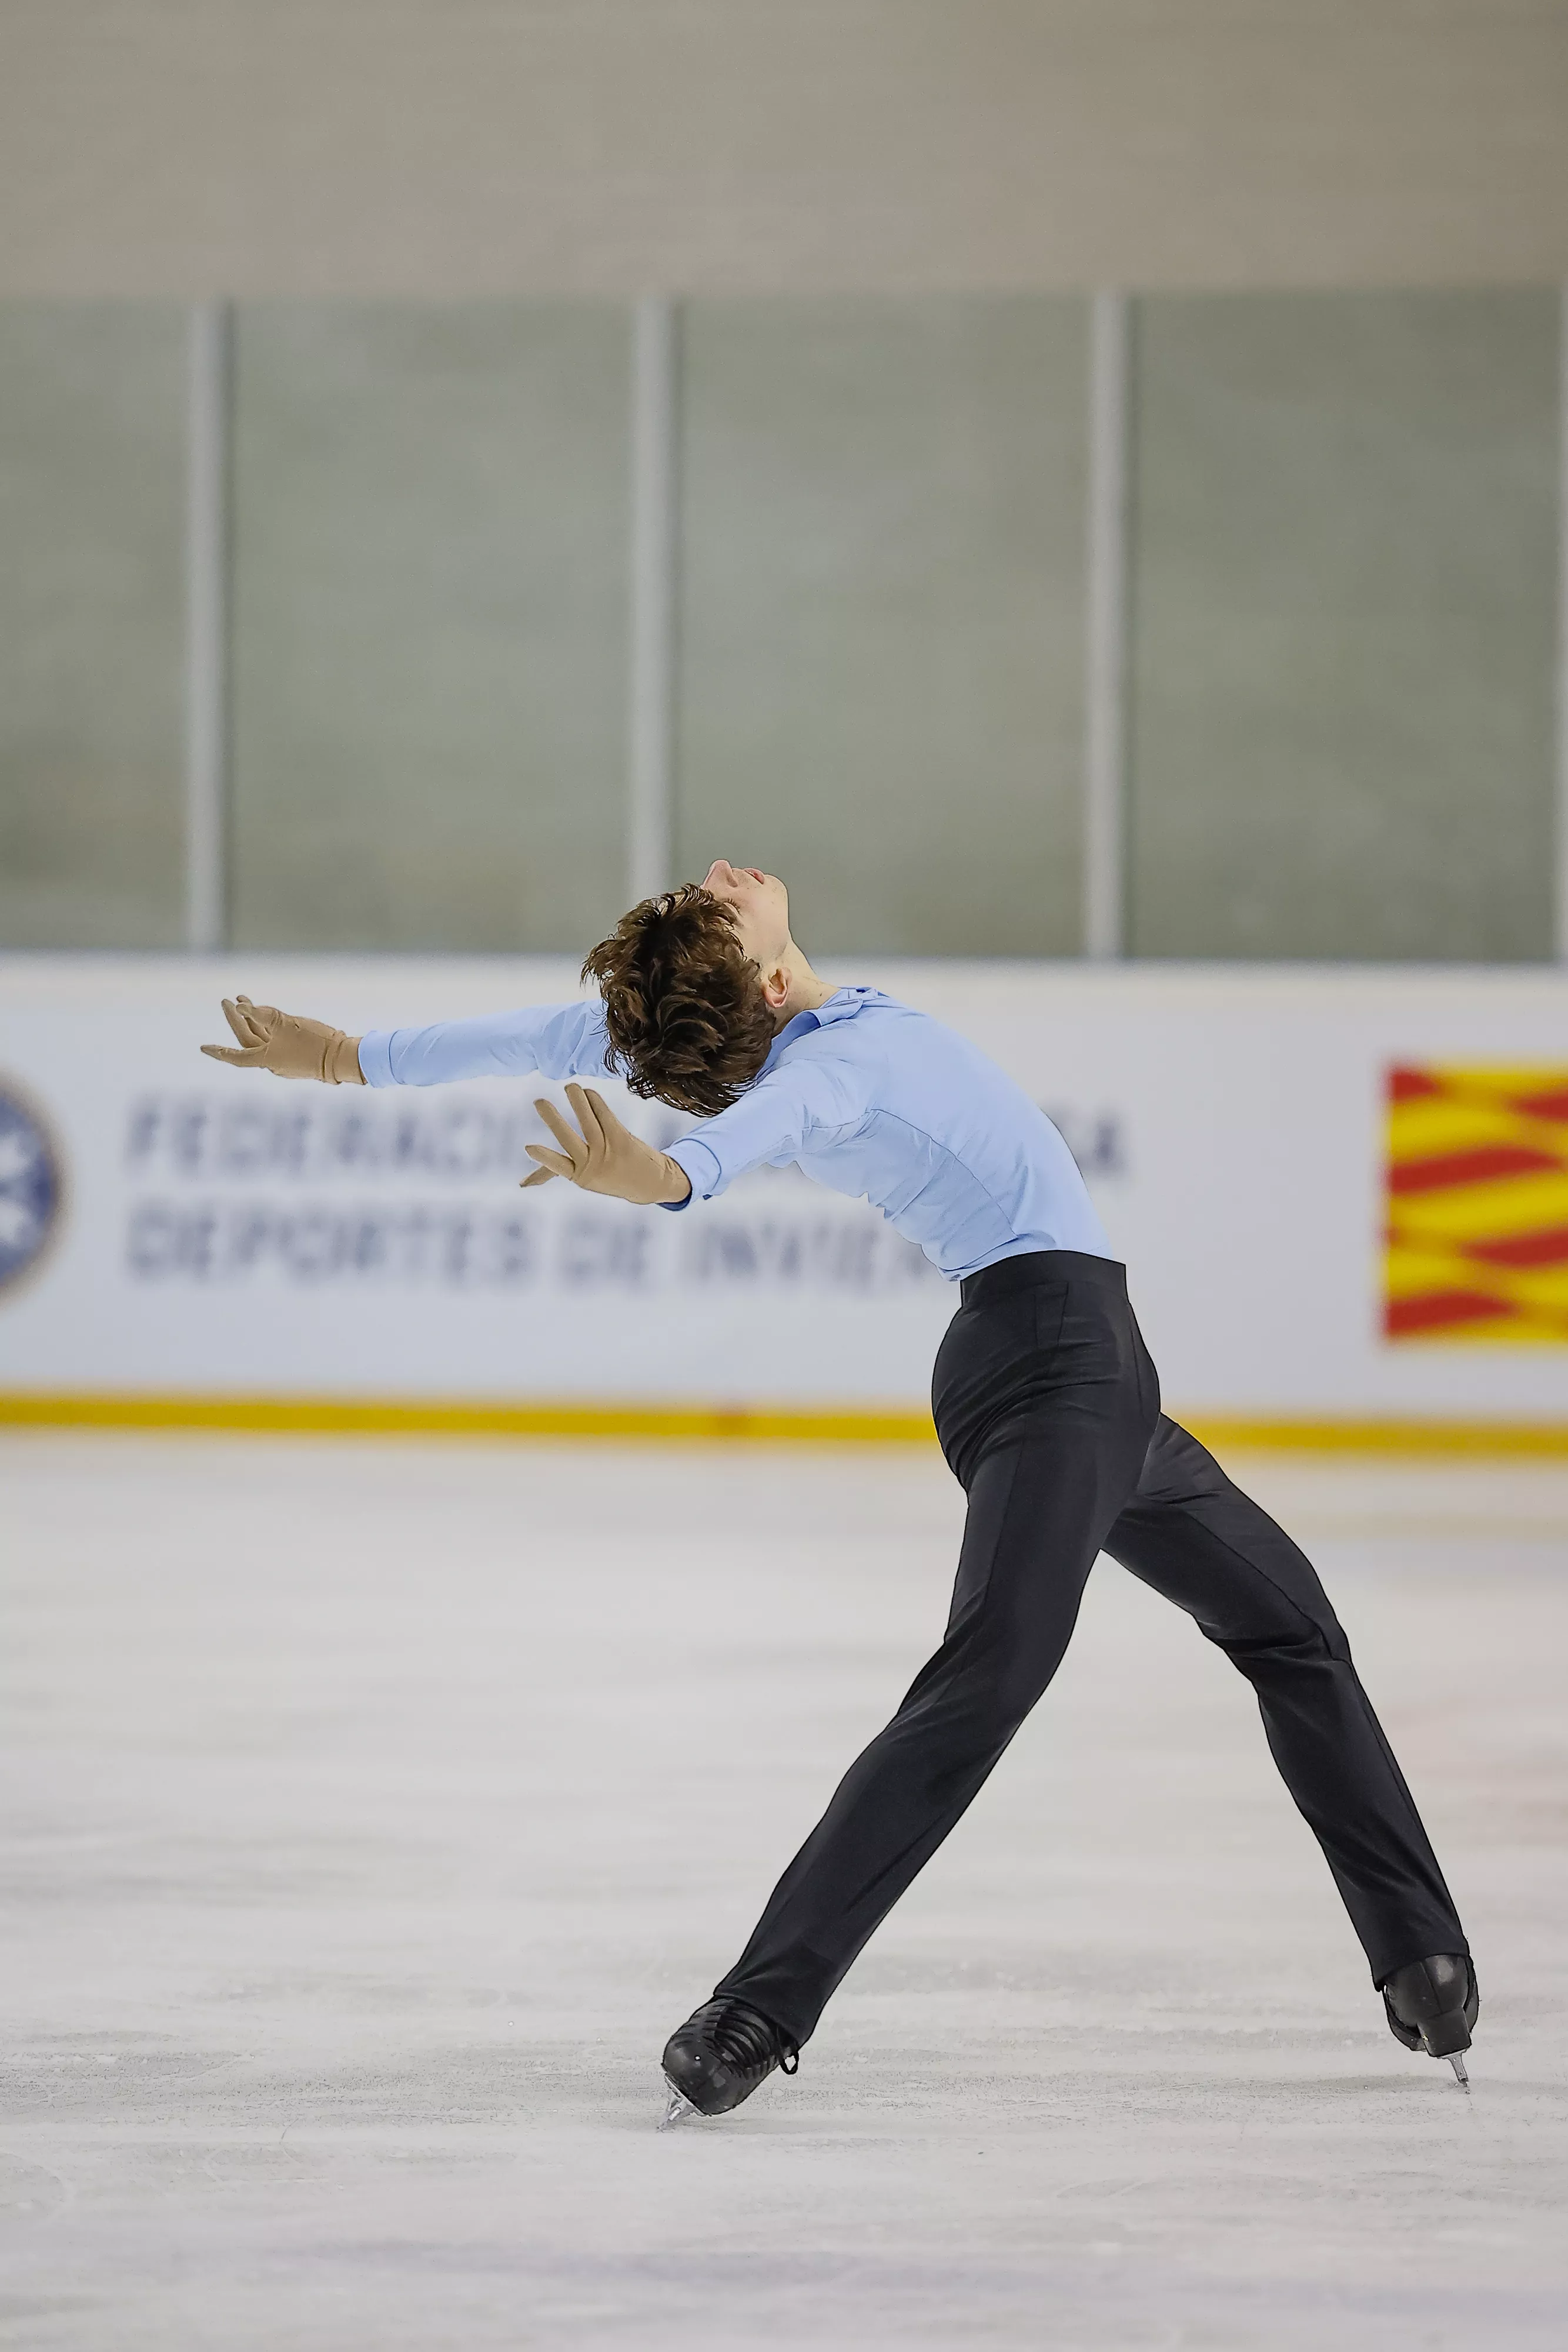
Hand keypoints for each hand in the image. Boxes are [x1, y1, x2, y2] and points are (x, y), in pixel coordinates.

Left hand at [200, 996, 364, 1083]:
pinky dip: (269, 1028)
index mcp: (265, 1059)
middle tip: (228, 1001)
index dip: (217, 1051)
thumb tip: (239, 1007)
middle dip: (237, 1021)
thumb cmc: (313, 1041)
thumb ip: (260, 1014)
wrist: (343, 1058)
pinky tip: (272, 1018)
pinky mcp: (298, 1057)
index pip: (234, 1055)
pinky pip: (276, 1042)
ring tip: (247, 1001)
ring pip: (263, 1040)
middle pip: (248, 1040)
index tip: (202, 1048)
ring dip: (254, 1021)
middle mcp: (273, 1063)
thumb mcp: (284, 1023)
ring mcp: (286, 1061)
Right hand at [522, 1083, 691, 1204]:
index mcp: (579, 1175)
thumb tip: (521, 1184)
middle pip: (569, 1139)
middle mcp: (592, 1164)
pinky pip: (605, 1116)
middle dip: (553, 1120)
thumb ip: (552, 1173)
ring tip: (569, 1086)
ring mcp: (608, 1150)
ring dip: (578, 1102)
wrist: (649, 1183)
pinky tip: (587, 1091)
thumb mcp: (582, 1179)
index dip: (544, 1158)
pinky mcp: (622, 1137)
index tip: (528, 1147)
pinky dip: (595, 1102)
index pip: (558, 1167)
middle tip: (539, 1101)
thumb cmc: (608, 1177)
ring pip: (588, 1123)